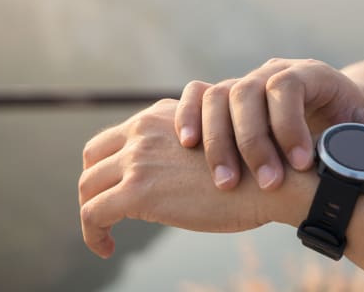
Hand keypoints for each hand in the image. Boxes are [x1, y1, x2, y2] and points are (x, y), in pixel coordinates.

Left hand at [78, 99, 291, 258]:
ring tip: (104, 234)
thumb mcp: (212, 143)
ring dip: (91, 211)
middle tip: (105, 208)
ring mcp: (139, 159)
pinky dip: (92, 233)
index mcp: (162, 116)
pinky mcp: (138, 191)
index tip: (120, 188)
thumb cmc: (253, 169)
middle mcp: (145, 130)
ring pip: (89, 185)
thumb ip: (186, 147)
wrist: (274, 180)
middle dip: (94, 182)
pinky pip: (93, 213)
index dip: (111, 164)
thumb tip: (174, 175)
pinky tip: (106, 248)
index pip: (117, 136)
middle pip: (94, 155)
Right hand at [174, 58, 363, 190]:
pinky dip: (188, 116)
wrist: (323, 106)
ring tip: (226, 182)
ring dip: (217, 139)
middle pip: (248, 92)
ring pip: (217, 96)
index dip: (289, 123)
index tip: (301, 164)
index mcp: (310, 73)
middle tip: (266, 184)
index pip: (289, 85)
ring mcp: (244, 81)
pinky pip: (196, 95)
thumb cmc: (344, 118)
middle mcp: (271, 72)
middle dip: (253, 141)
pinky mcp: (222, 95)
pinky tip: (188, 147)